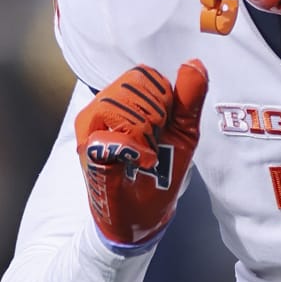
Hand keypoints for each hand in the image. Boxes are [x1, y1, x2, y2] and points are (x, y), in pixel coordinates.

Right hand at [75, 61, 206, 251]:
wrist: (143, 217)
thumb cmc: (160, 174)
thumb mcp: (184, 134)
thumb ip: (189, 99)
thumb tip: (195, 63)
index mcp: (125, 99)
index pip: (144, 75)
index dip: (164, 99)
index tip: (164, 127)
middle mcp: (101, 108)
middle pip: (132, 86)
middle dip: (155, 115)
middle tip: (154, 143)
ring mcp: (89, 129)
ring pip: (116, 106)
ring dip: (142, 133)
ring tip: (145, 154)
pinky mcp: (85, 152)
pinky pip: (106, 137)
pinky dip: (131, 150)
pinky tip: (141, 162)